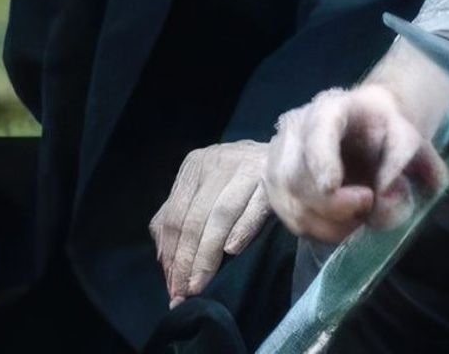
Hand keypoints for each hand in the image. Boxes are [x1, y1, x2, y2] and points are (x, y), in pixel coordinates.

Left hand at [150, 140, 270, 306]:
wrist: (286, 156)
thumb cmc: (239, 182)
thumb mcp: (205, 191)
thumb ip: (180, 217)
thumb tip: (162, 258)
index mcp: (195, 165)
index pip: (175, 215)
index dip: (171, 253)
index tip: (171, 287)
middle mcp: (217, 162)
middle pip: (195, 217)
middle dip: (186, 260)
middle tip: (183, 294)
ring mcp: (244, 167)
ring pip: (220, 215)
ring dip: (207, 254)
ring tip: (199, 284)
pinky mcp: (271, 177)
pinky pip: (254, 207)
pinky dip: (243, 228)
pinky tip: (233, 250)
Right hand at [265, 84, 446, 243]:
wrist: (366, 127)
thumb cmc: (384, 130)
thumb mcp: (406, 136)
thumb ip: (402, 158)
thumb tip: (384, 194)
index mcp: (329, 107)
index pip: (316, 130)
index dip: (320, 159)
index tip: (332, 186)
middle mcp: (295, 127)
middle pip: (295, 176)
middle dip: (331, 206)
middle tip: (366, 207)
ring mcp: (279, 155)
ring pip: (290, 203)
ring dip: (328, 224)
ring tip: (358, 218)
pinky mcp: (276, 183)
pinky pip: (290, 217)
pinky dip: (318, 229)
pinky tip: (341, 222)